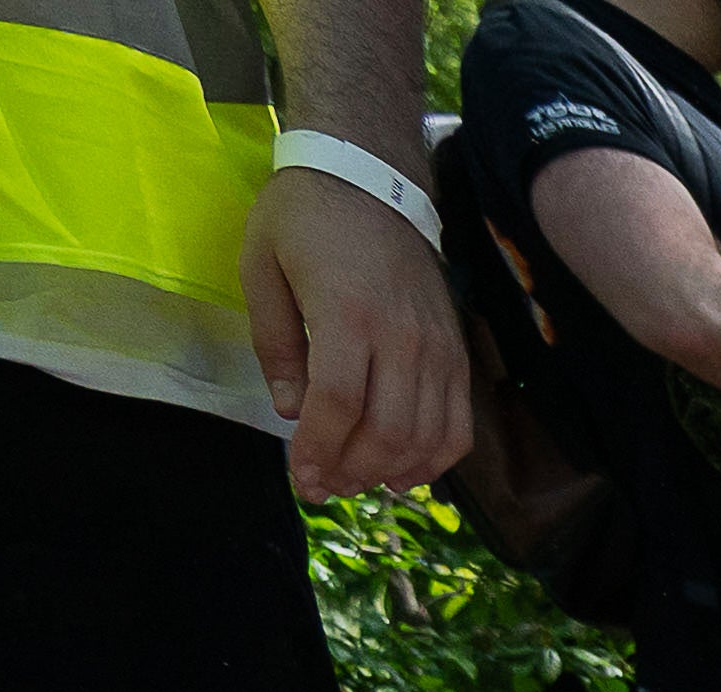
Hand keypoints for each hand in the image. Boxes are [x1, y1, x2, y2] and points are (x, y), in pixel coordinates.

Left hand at [246, 164, 468, 499]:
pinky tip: (404, 471)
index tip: (301, 477)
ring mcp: (437, 347)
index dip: (319, 451)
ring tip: (356, 481)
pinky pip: (458, 425)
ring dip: (390, 473)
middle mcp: (402, 337)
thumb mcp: (261, 267)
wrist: (371, 175)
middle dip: (351, 471)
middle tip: (323, 487)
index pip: (339, 405)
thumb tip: (291, 409)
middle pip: (387, 432)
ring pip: (426, 437)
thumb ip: (276, 343)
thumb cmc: (304, 217)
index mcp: (348, 313)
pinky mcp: (456, 352)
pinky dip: (435, 459)